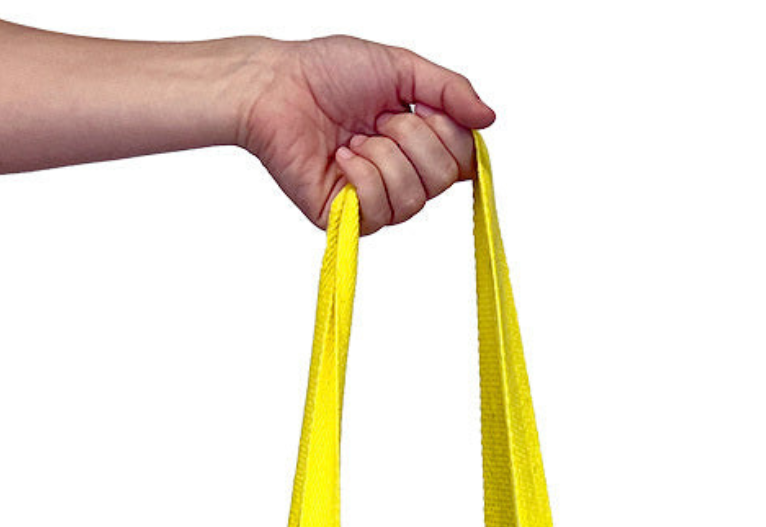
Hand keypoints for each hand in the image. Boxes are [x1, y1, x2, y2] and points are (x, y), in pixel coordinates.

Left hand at [236, 34, 495, 233]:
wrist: (276, 88)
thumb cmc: (327, 73)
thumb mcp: (401, 69)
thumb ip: (449, 91)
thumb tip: (489, 119)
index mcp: (418, 143)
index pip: (464, 159)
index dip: (448, 132)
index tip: (419, 106)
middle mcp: (402, 176)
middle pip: (443, 180)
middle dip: (412, 138)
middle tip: (378, 119)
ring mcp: (375, 201)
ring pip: (413, 199)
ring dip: (384, 157)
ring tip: (355, 138)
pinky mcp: (348, 219)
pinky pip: (379, 210)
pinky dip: (361, 176)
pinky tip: (341, 156)